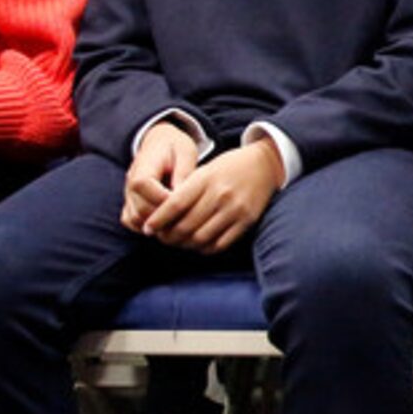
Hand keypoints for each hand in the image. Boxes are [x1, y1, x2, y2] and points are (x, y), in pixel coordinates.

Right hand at [122, 122, 203, 231]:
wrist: (159, 142)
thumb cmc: (174, 147)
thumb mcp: (185, 151)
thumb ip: (184, 172)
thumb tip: (183, 195)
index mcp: (143, 167)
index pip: (143, 186)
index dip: (164, 198)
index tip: (186, 201)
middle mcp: (130, 184)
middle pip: (140, 209)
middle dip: (165, 217)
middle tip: (186, 216)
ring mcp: (128, 196)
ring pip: (136, 220)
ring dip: (158, 225)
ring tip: (179, 220)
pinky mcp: (130, 204)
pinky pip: (132, 222)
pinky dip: (148, 226)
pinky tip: (167, 222)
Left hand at [141, 139, 282, 253]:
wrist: (264, 165)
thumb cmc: (228, 167)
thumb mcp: (204, 171)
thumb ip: (185, 190)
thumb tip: (159, 215)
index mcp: (206, 179)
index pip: (175, 204)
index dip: (158, 219)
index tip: (148, 228)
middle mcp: (220, 195)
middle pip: (186, 225)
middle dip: (169, 236)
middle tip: (161, 238)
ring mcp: (235, 210)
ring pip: (201, 238)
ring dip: (185, 245)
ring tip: (178, 242)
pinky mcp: (246, 221)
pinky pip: (220, 244)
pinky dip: (204, 249)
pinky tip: (198, 244)